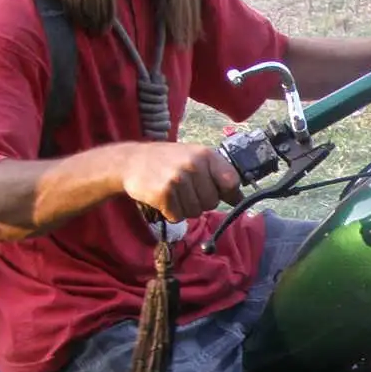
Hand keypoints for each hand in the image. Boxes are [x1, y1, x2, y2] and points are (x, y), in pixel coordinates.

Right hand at [119, 142, 238, 222]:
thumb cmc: (168, 161)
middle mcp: (193, 165)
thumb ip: (217, 175)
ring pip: (195, 212)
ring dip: (184, 208)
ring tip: (172, 192)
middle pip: (212, 202)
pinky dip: (170, 212)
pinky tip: (163, 198)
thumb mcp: (195, 158)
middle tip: (184, 189)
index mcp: (206, 155)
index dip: (228, 193)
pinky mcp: (164, 194)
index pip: (232, 181)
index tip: (221, 194)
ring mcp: (178, 179)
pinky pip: (178, 216)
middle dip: (200, 201)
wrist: (131, 161)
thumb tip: (239, 198)